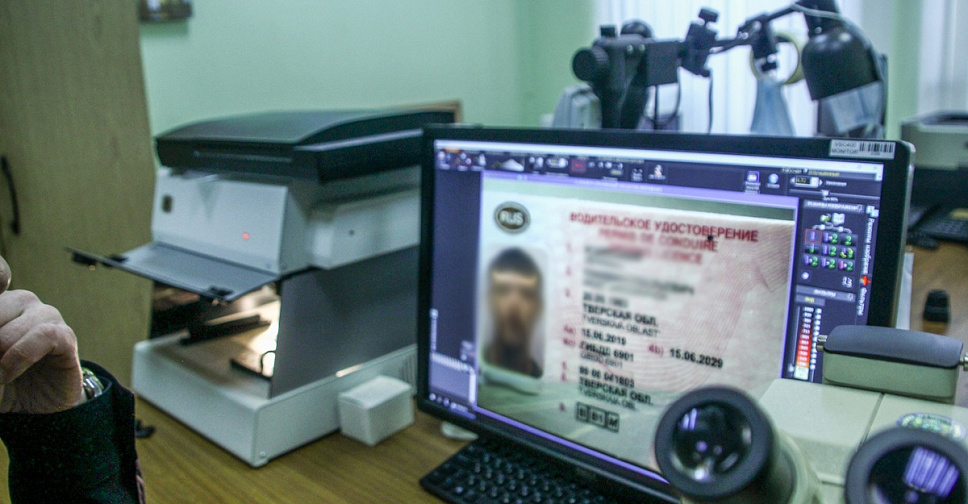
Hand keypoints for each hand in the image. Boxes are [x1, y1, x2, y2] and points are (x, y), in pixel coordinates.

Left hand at [0, 255, 83, 413]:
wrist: (32, 411)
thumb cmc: (1, 383)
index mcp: (1, 304)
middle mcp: (24, 305)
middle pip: (3, 303)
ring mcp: (48, 318)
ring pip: (22, 320)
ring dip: (2, 350)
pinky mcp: (66, 338)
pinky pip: (45, 335)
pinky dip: (20, 356)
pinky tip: (9, 374)